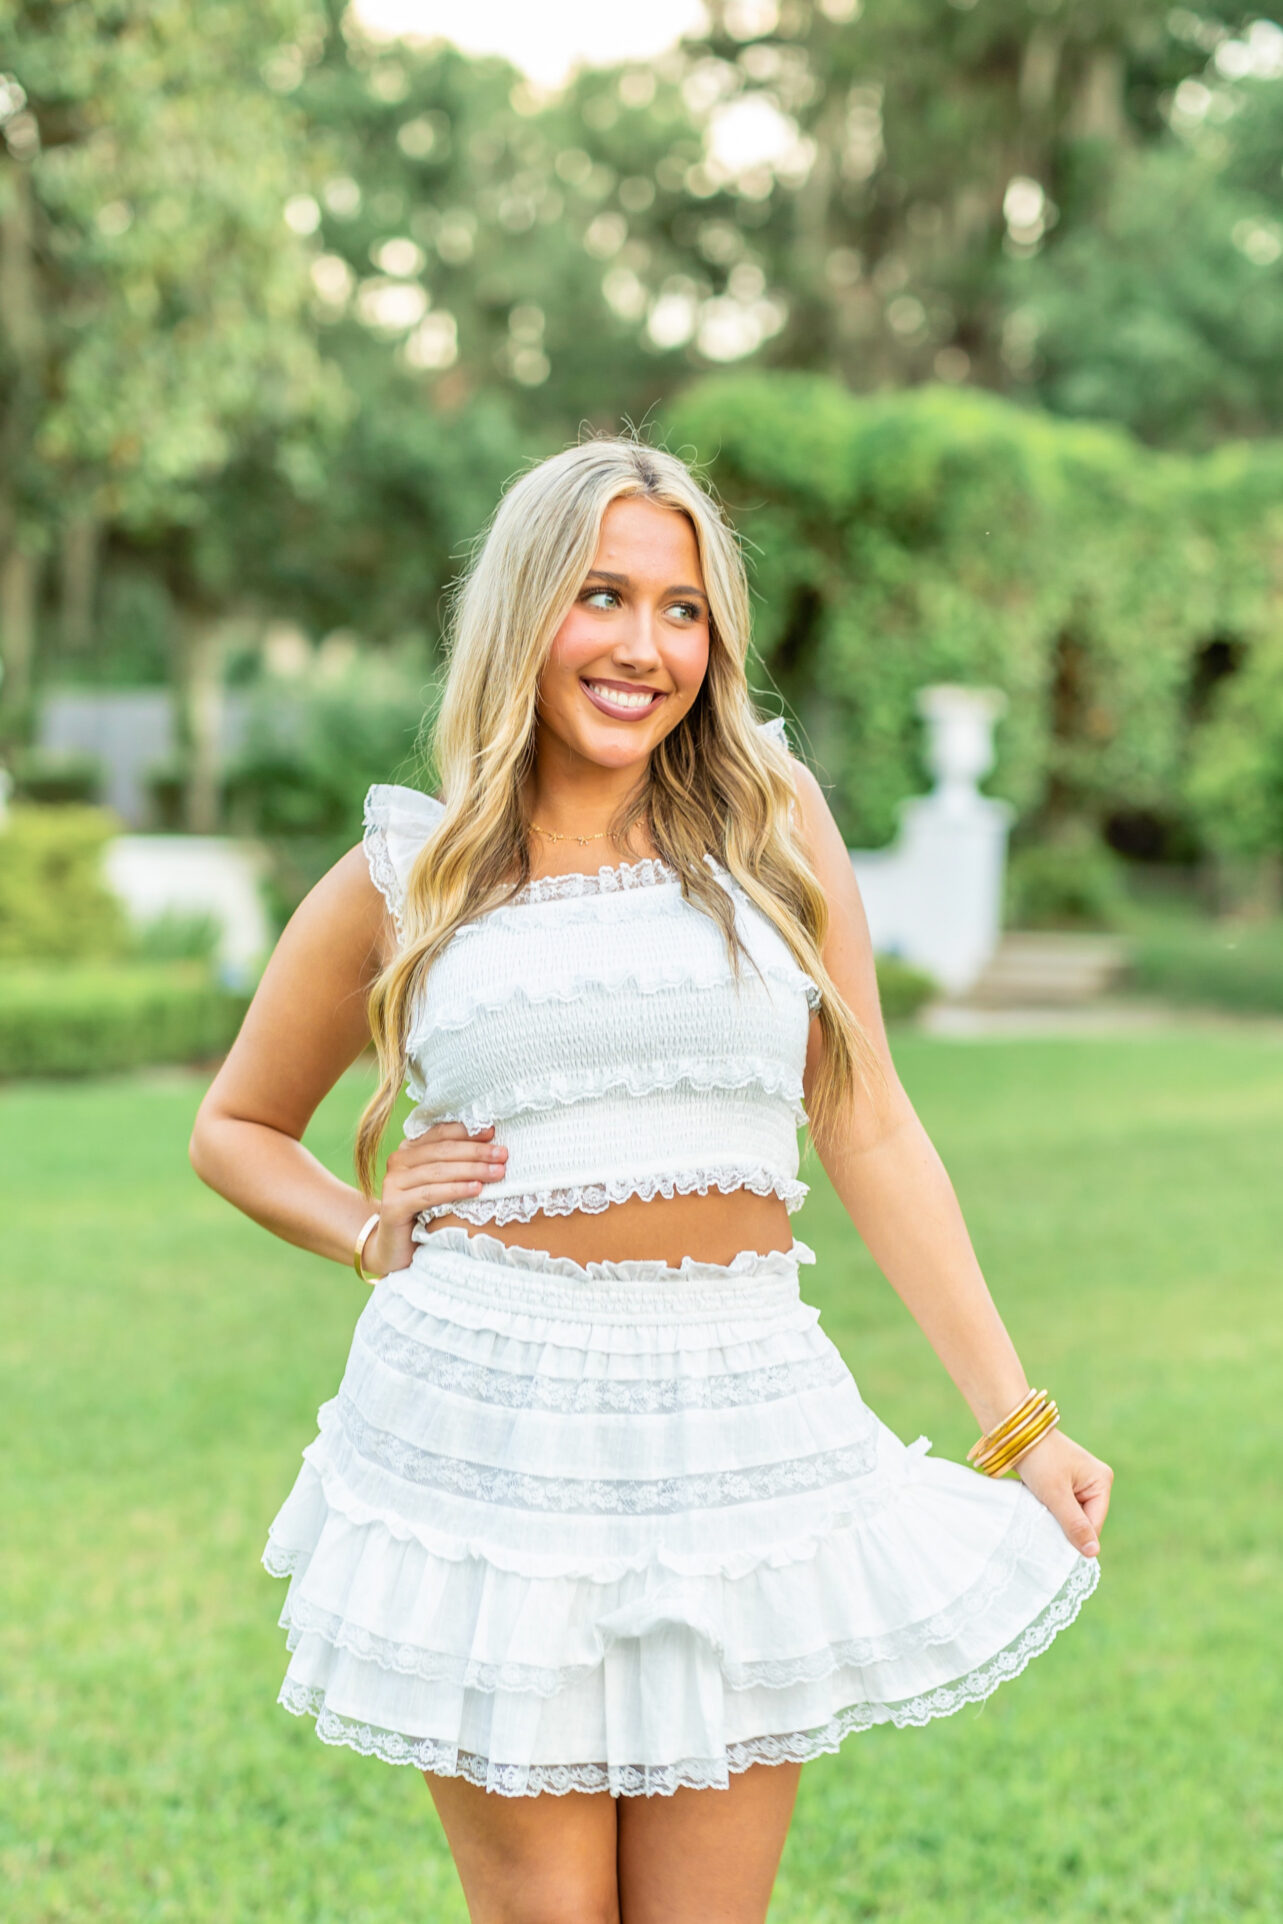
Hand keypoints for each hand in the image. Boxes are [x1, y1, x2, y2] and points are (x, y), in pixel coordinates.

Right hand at [367, 1122, 507, 1275]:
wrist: (397, 1248)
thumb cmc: (425, 1213)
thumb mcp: (440, 1184)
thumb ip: (455, 1164)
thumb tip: (492, 1147)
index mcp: (409, 1150)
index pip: (440, 1134)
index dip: (467, 1132)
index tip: (493, 1132)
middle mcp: (398, 1161)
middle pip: (443, 1151)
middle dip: (476, 1151)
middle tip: (502, 1154)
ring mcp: (393, 1183)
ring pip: (439, 1171)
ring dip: (472, 1170)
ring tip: (497, 1172)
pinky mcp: (393, 1206)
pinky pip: (430, 1194)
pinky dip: (455, 1190)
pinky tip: (476, 1189)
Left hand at [1013, 1427, 1112, 1559]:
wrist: (1014, 1433)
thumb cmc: (1038, 1459)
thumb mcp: (1056, 1494)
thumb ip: (1074, 1524)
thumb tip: (1093, 1553)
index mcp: (1101, 1481)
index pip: (1094, 1524)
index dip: (1075, 1535)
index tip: (1052, 1535)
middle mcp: (1094, 1481)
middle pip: (1083, 1520)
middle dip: (1064, 1524)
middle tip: (1043, 1518)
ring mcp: (1079, 1482)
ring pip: (1070, 1515)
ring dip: (1054, 1517)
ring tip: (1039, 1509)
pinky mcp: (1063, 1482)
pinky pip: (1060, 1506)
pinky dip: (1048, 1508)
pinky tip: (1037, 1505)